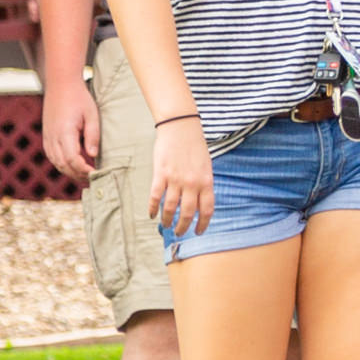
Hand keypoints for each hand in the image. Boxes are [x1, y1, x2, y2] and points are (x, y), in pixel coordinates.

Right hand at [42, 73, 99, 179]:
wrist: (60, 85)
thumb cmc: (79, 98)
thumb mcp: (92, 114)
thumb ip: (92, 135)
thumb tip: (93, 155)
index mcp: (64, 132)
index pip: (72, 160)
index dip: (83, 170)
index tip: (96, 172)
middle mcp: (53, 137)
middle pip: (63, 165)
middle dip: (78, 174)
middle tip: (94, 177)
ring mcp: (47, 137)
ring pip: (56, 163)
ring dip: (70, 172)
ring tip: (85, 175)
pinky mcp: (47, 137)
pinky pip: (52, 157)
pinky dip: (62, 165)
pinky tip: (73, 166)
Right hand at [149, 115, 213, 235]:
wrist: (181, 127)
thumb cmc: (194, 146)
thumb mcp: (206, 166)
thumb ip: (203, 185)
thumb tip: (199, 204)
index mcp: (206, 181)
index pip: (206, 210)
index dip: (203, 224)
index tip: (198, 232)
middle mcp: (192, 183)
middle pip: (187, 213)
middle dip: (183, 227)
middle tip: (179, 233)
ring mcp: (176, 179)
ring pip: (170, 208)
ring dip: (167, 220)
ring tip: (166, 225)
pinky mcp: (161, 174)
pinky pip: (156, 197)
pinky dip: (153, 208)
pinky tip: (152, 214)